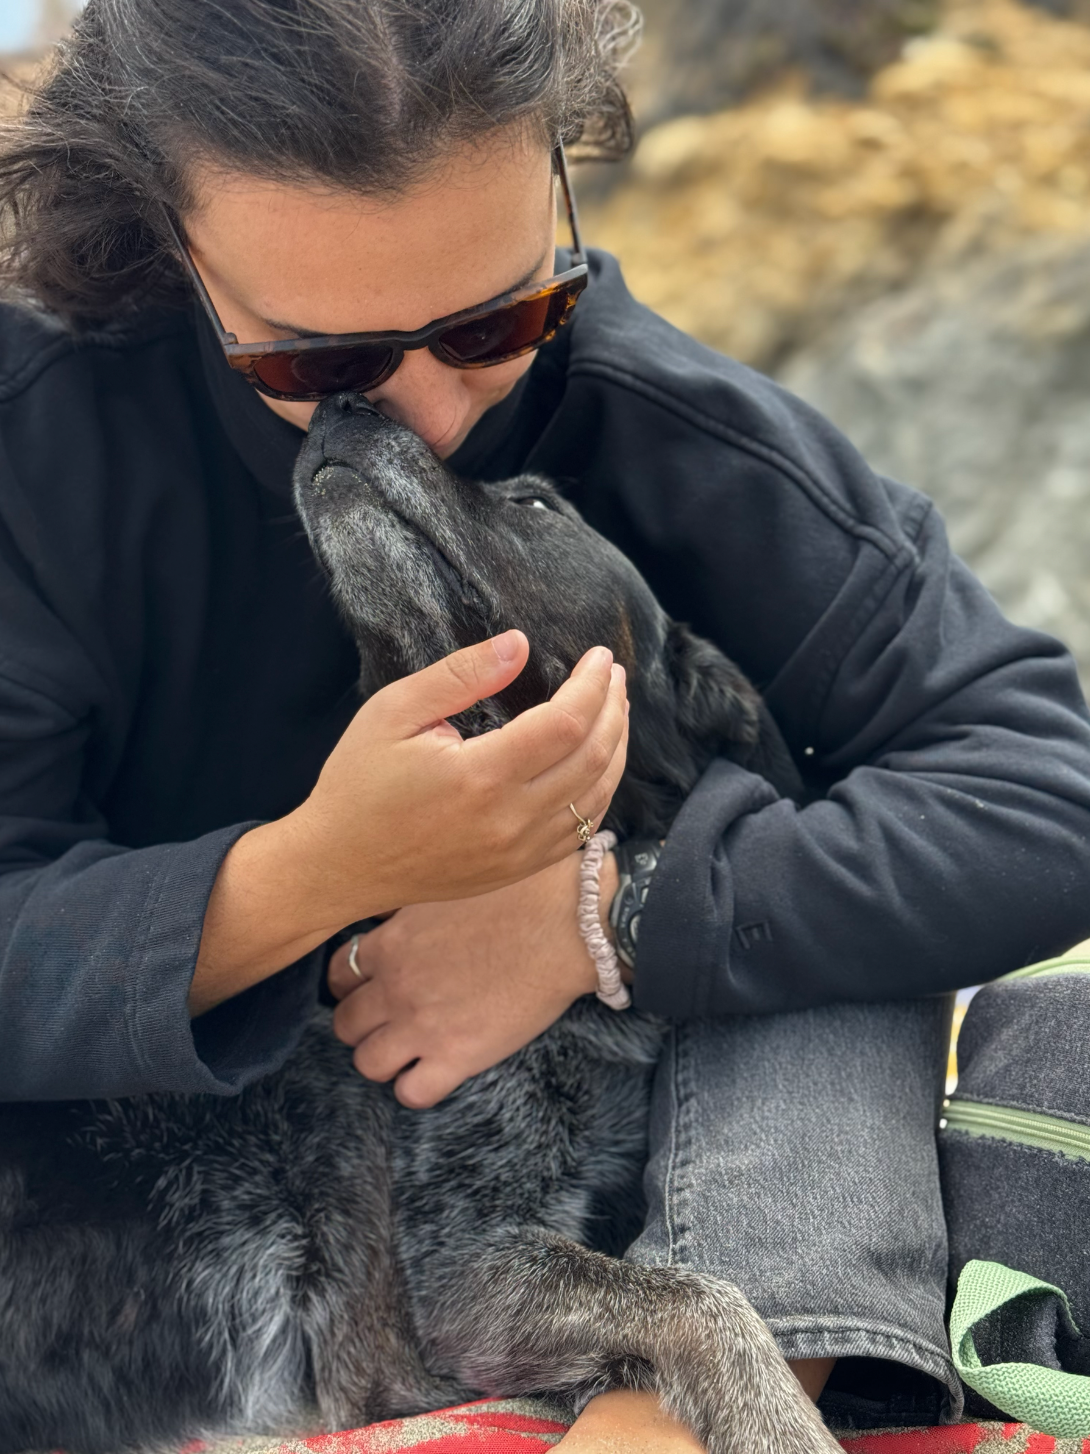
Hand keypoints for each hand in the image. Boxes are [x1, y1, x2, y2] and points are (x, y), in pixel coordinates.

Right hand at [294, 629, 626, 921]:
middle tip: (614, 675)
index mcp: (481, 776)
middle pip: (593, 758)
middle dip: (614, 709)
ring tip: (615, 710)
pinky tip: (597, 762)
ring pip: (596, 797)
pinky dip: (600, 791)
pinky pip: (581, 831)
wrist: (339, 865)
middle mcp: (510, 820)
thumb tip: (519, 644)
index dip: (593, 685)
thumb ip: (461, 674)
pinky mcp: (518, 870)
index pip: (567, 722)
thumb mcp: (394, 711)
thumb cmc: (359, 782)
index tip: (600, 656)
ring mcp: (519, 853)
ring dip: (615, 749)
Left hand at [327, 848, 620, 1106]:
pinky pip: (412, 1093)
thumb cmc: (518, 891)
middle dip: (361, 1023)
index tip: (368, 984)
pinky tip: (435, 1071)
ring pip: (367, 1063)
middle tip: (388, 1018)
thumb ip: (409, 904)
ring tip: (408, 1048)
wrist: (566, 923)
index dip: (348, 983)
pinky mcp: (459, 1057)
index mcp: (391, 942)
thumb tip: (388, 911)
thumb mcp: (446, 882)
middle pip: (345, 1023)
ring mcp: (423, 1026)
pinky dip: (416, 1087)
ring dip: (383, 1057)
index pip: (337, 974)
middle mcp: (396, 987)